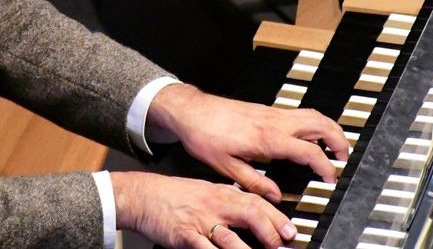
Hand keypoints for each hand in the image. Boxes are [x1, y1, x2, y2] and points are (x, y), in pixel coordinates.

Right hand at [111, 171, 295, 248]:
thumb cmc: (173, 195)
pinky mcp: (185, 236)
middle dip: (270, 232)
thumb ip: (228, 200)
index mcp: (221, 193)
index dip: (276, 217)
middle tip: (282, 245)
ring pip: (231, 237)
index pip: (256, 202)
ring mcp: (200, 221)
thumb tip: (253, 209)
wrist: (141, 195)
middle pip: (250, 215)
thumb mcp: (205, 190)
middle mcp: (214, 205)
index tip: (290, 231)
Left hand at [146, 84, 349, 202]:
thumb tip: (276, 196)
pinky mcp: (266, 110)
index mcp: (267, 138)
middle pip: (319, 124)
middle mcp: (274, 122)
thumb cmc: (205, 135)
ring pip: (312, 114)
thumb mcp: (227, 167)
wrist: (191, 111)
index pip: (308, 151)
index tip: (330, 177)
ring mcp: (272, 113)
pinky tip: (310, 136)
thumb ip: (255, 183)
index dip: (324, 166)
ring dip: (328, 128)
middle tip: (344, 157)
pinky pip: (299, 113)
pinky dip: (313, 123)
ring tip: (334, 146)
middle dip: (338, 140)